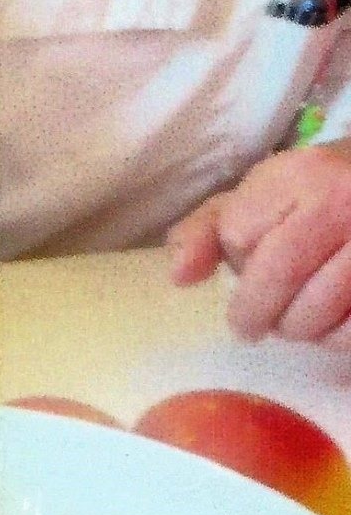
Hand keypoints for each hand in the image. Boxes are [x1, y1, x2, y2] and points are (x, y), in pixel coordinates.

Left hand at [167, 143, 350, 346]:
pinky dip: (340, 340)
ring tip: (298, 326)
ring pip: (321, 307)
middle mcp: (342, 200)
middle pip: (277, 276)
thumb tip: (179, 277)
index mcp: (298, 174)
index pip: (239, 235)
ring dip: (301, 329)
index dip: (237, 265)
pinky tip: (335, 330)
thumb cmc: (319, 196)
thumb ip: (209, 229)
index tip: (246, 275)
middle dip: (257, 312)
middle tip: (255, 326)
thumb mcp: (262, 195)